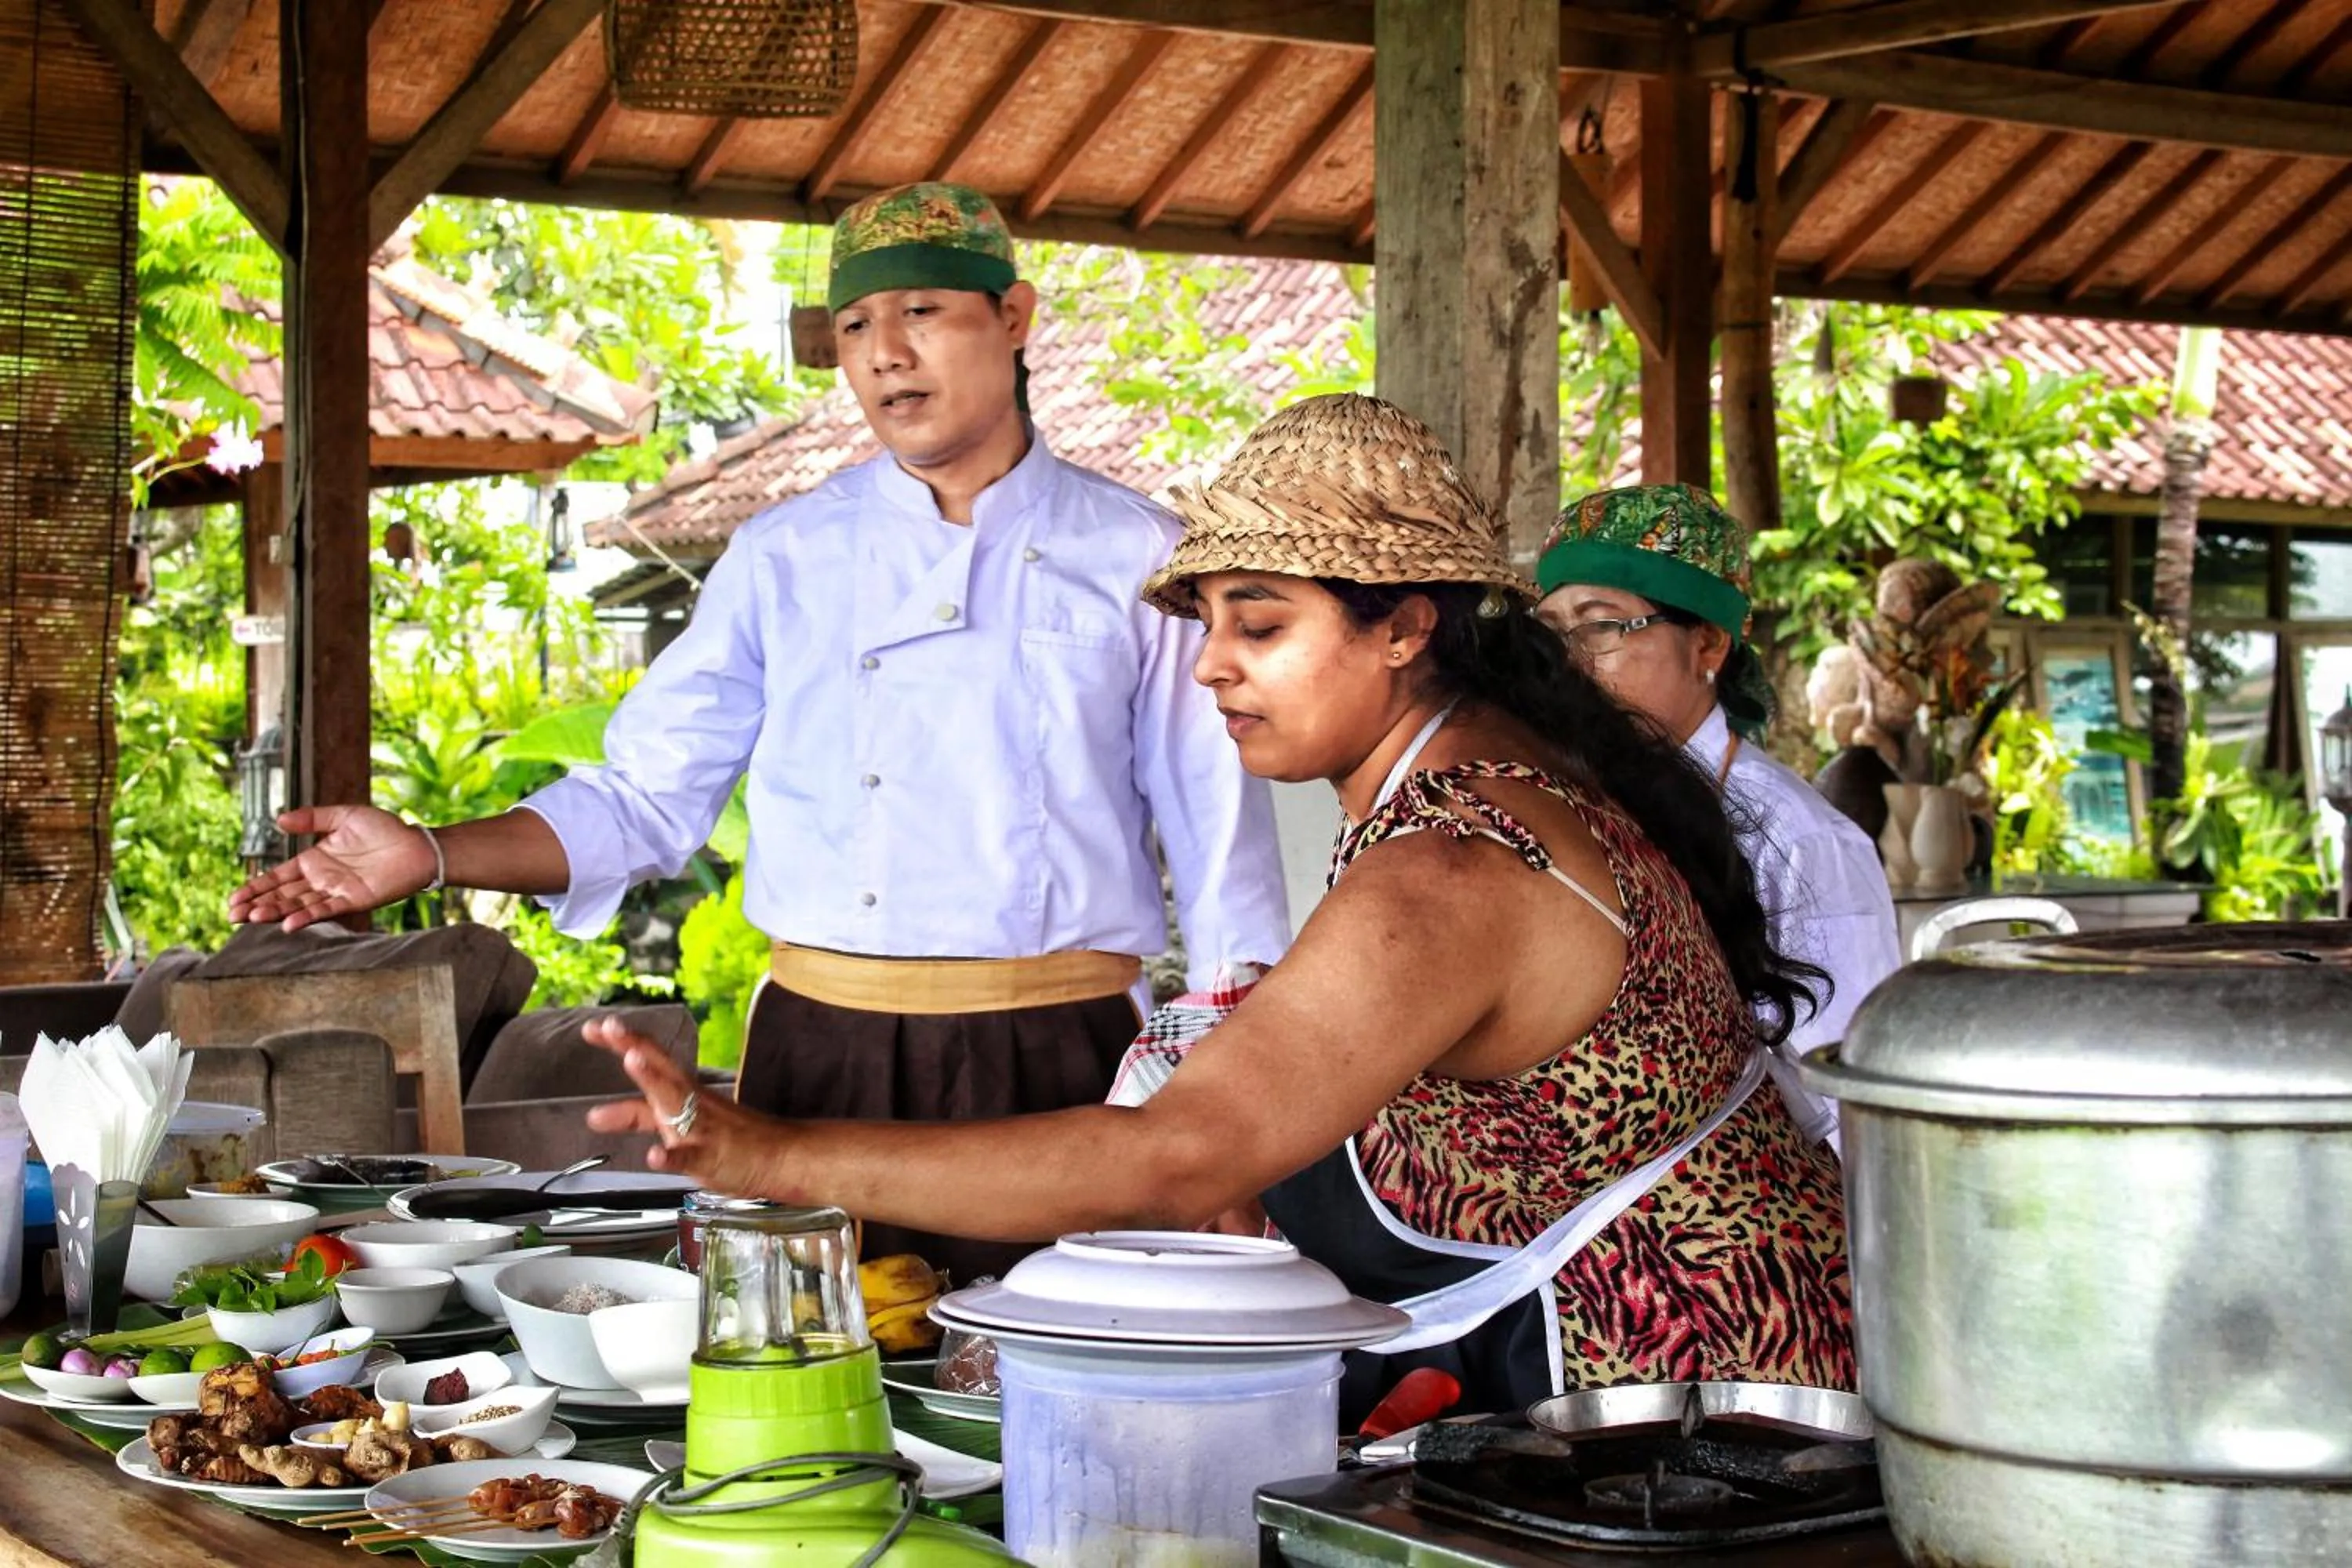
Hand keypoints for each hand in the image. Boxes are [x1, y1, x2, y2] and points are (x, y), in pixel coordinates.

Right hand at [227, 805, 436, 928]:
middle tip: (231, 915)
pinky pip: (325, 910)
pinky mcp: (353, 900)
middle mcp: (321, 879)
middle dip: (256, 905)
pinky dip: (306, 917)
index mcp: (314, 861)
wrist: (416, 845)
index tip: (233, 898)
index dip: (256, 887)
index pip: (277, 877)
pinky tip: (288, 924)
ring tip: (251, 919)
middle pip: (282, 895)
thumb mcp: (343, 816)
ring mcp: (335, 892)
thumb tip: (278, 820)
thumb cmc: (384, 829)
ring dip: (275, 912)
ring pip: (298, 905)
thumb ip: (311, 818)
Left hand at [582, 1017, 787, 1197]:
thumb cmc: (726, 1138)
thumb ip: (636, 1116)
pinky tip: (656, 1156)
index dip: (623, 1042)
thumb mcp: (676, 1120)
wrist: (778, 1157)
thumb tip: (593, 1115)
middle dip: (635, 1047)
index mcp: (683, 1091)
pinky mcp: (711, 1158)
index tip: (595, 1026)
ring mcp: (702, 1128)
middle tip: (609, 1026)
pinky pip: (691, 1157)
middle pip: (661, 1069)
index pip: (651, 1059)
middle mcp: (690, 1103)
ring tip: (633, 1061)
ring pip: (676, 1102)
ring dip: (654, 1080)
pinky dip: (672, 1157)